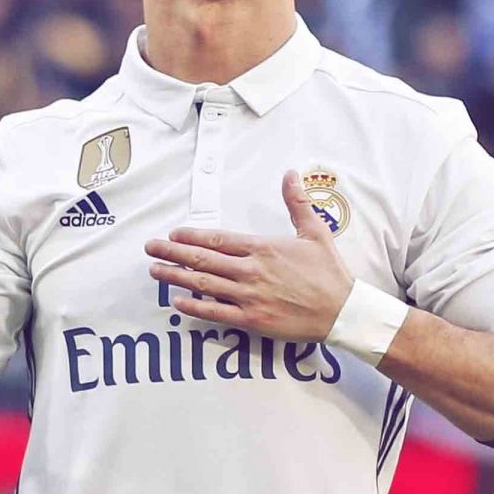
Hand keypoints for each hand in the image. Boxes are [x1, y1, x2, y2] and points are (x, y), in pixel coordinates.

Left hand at [145, 170, 354, 341]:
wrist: (343, 311)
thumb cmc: (329, 273)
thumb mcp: (315, 231)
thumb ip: (297, 202)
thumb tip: (290, 174)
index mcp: (263, 248)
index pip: (218, 239)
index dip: (191, 237)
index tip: (172, 235)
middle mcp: (251, 271)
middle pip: (203, 260)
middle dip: (172, 253)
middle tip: (150, 249)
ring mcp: (250, 296)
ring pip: (204, 284)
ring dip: (176, 277)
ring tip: (155, 271)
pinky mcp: (253, 320)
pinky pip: (217, 313)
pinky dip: (195, 308)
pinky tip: (178, 302)